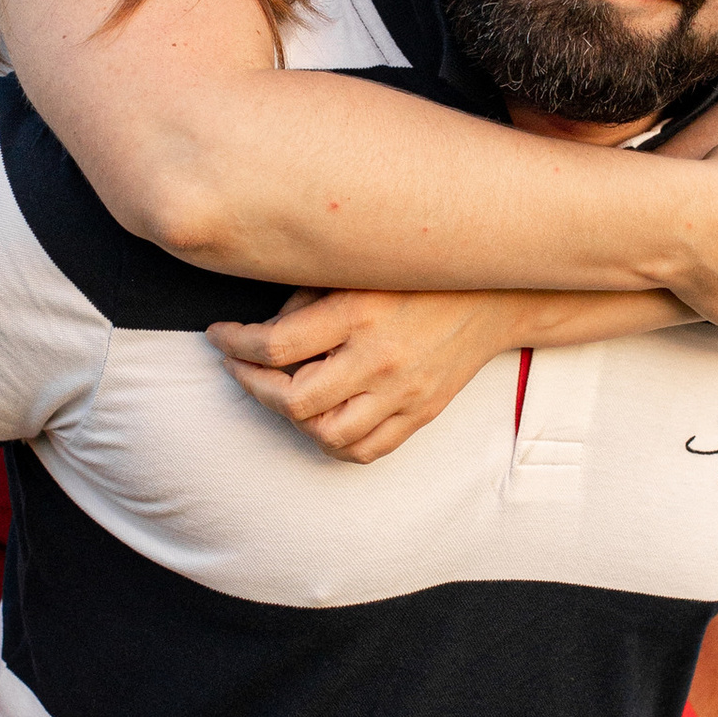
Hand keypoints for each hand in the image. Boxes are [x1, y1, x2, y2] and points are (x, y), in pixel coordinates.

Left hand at [207, 291, 521, 464]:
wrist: (498, 295)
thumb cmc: (422, 273)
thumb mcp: (360, 267)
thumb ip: (310, 296)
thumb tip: (262, 328)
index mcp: (359, 312)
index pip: (274, 345)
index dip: (233, 344)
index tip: (219, 337)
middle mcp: (379, 358)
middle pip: (293, 399)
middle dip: (252, 384)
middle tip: (240, 366)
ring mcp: (402, 392)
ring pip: (325, 434)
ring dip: (291, 419)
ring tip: (280, 392)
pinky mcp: (421, 413)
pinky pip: (365, 449)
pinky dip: (332, 441)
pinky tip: (319, 417)